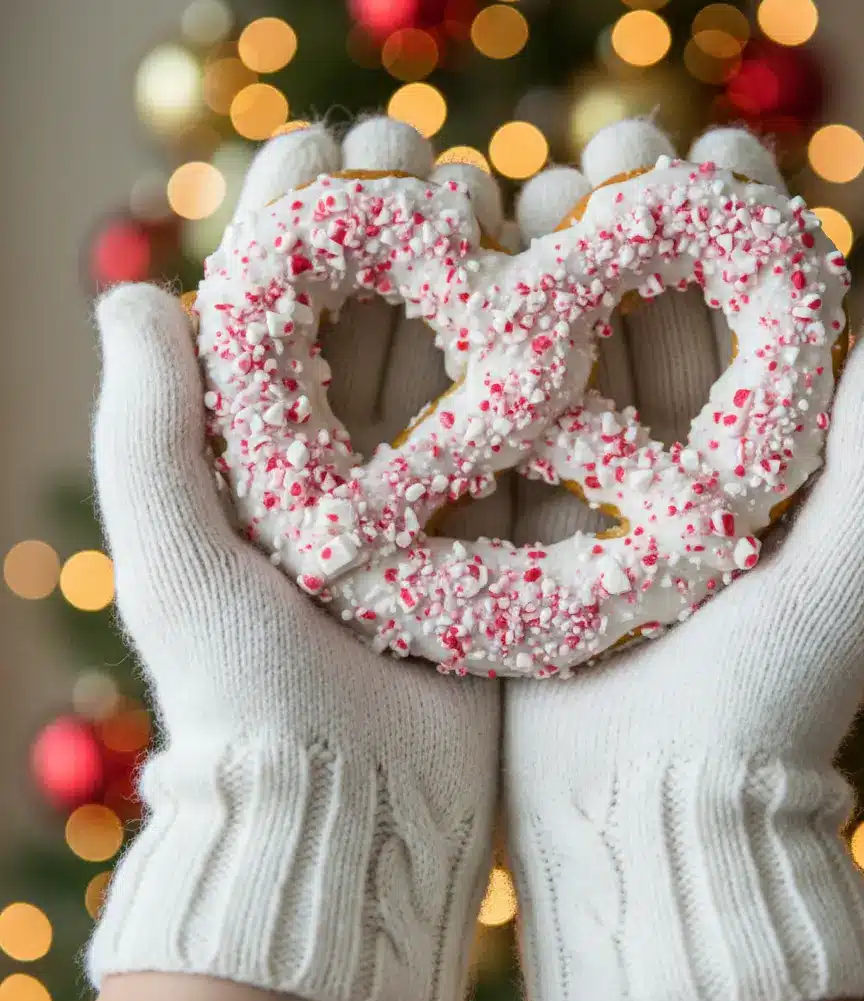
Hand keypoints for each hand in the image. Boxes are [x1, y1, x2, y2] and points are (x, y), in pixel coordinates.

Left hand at [88, 122, 499, 1000]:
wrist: (349, 816)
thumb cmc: (248, 698)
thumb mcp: (179, 563)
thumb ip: (149, 434)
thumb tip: (128, 293)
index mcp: (269, 464)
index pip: (279, 317)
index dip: (294, 226)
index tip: (319, 146)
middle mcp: (353, 474)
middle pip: (374, 327)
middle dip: (392, 231)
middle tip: (415, 152)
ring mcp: (434, 505)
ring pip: (456, 369)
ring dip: (475, 281)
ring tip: (500, 194)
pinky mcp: (504, 544)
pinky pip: (526, 441)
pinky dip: (542, 371)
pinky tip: (562, 298)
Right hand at [502, 121, 863, 1000]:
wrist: (647, 829)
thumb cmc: (757, 716)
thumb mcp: (839, 583)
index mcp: (745, 475)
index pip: (742, 325)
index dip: (732, 233)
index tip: (716, 149)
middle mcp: (661, 479)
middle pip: (645, 329)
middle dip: (631, 230)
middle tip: (614, 146)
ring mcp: (578, 506)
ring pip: (563, 370)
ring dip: (549, 279)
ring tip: (528, 190)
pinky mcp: (503, 545)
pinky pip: (491, 441)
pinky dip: (477, 369)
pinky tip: (459, 293)